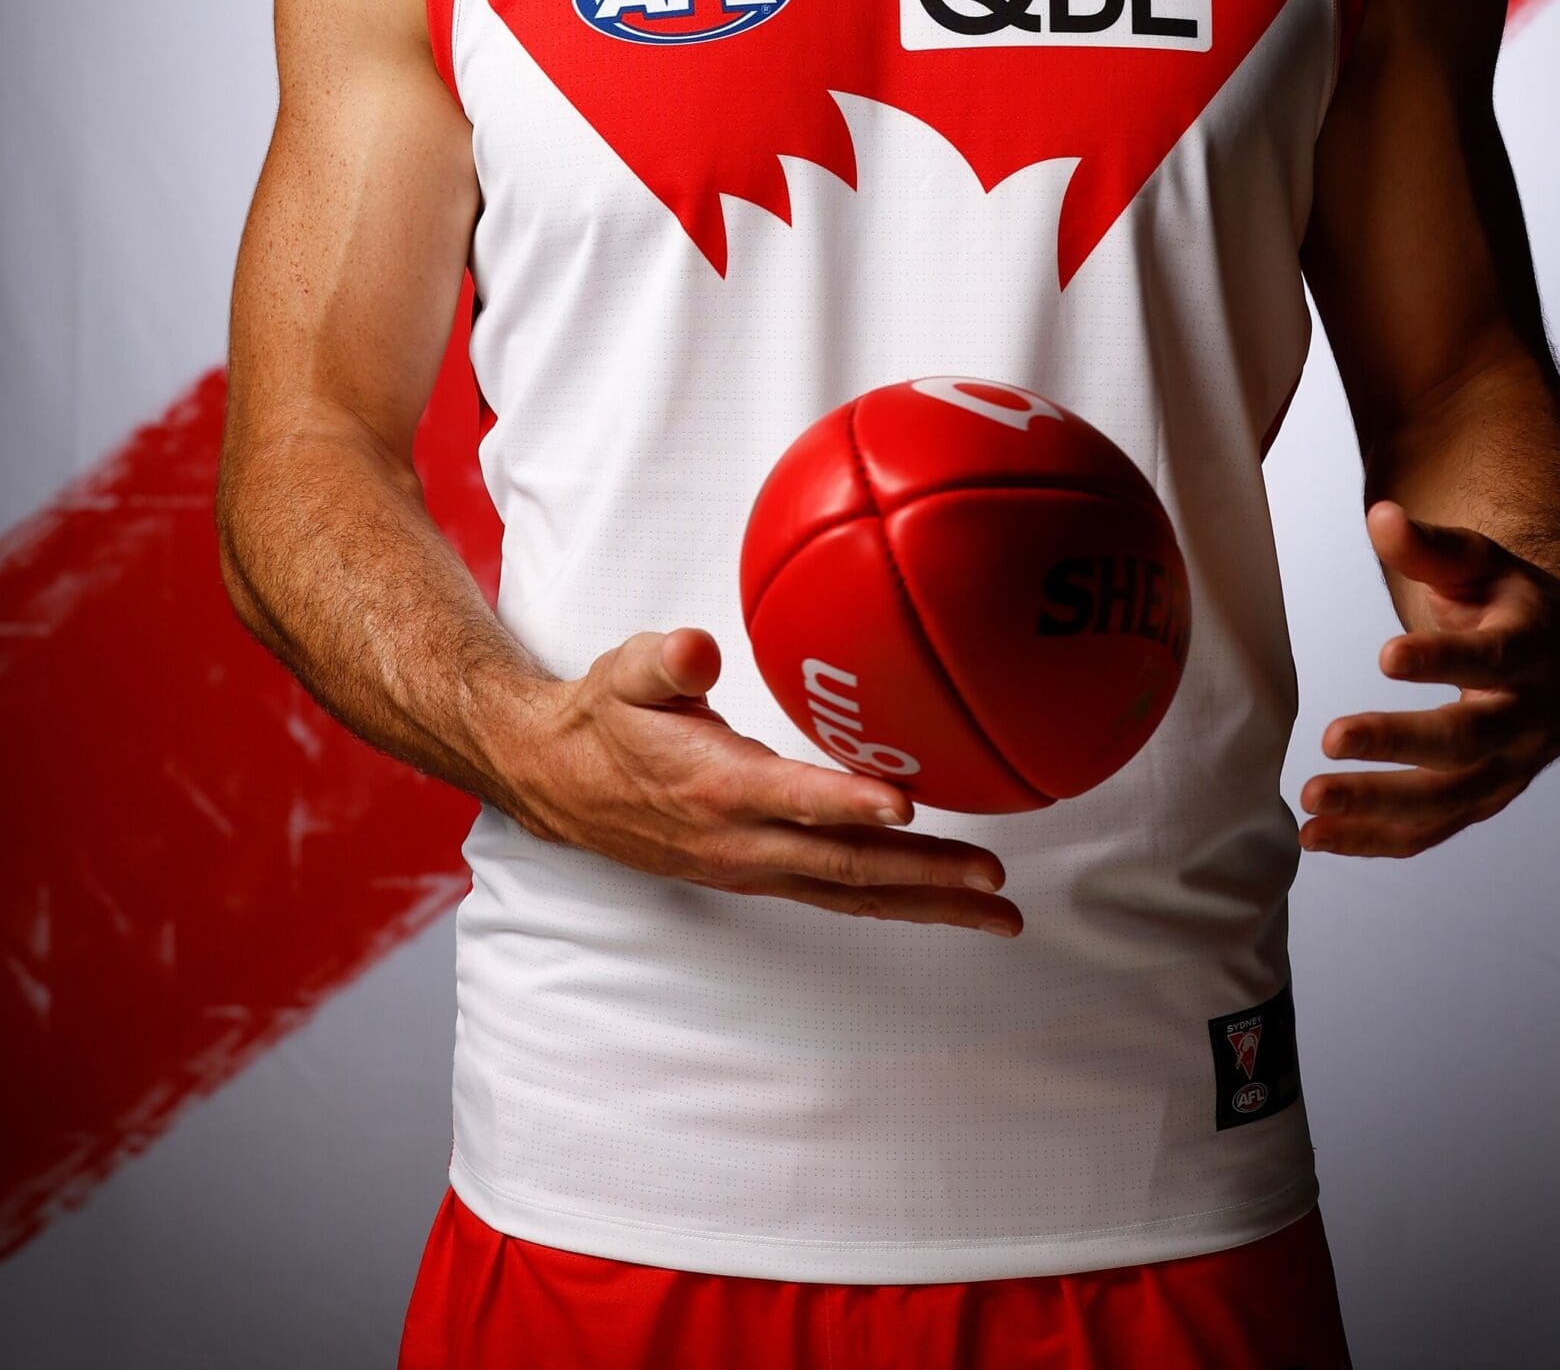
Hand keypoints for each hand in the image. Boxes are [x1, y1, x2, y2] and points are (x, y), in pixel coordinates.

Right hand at [495, 627, 1022, 935]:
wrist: (560, 782)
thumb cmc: (605, 716)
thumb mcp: (624, 671)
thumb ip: (665, 659)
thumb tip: (697, 647)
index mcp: (713, 787)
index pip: (790, 799)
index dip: (847, 804)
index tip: (907, 803)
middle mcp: (739, 840)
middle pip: (844, 865)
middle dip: (924, 875)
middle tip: (994, 882)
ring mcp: (752, 865)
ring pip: (851, 892)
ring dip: (926, 901)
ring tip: (998, 912)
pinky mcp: (760, 871)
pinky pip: (837, 893)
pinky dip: (895, 899)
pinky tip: (944, 900)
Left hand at [1298, 500, 1559, 858]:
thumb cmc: (1508, 599)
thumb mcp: (1479, 562)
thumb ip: (1430, 547)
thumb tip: (1380, 516)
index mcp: (1538, 651)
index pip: (1493, 660)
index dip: (1444, 660)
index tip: (1385, 655)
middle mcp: (1533, 719)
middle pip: (1469, 740)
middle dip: (1400, 743)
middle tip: (1330, 738)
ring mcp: (1512, 768)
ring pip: (1448, 799)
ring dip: (1378, 807)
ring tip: (1310, 804)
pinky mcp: (1485, 798)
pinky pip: (1433, 828)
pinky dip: (1376, 839)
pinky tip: (1317, 836)